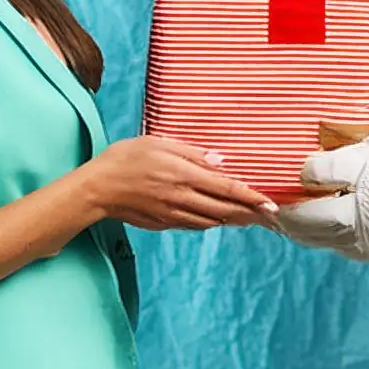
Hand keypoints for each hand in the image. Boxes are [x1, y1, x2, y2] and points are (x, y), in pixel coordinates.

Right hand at [81, 138, 277, 231]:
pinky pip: (194, 225)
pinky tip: (218, 217)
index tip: (271, 204)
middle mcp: (181, 198)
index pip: (226, 188)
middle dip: (249, 213)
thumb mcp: (158, 143)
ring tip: (249, 216)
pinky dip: (210, 222)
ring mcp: (173, 214)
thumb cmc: (125, 158)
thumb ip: (191, 153)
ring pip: (211, 221)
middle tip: (268, 215)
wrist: (97, 188)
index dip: (251, 197)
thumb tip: (219, 161)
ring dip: (232, 219)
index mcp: (183, 175)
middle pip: (224, 210)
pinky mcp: (164, 223)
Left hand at [275, 122, 368, 259]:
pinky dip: (330, 239)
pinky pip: (348, 248)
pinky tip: (325, 232)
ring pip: (325, 241)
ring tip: (284, 221)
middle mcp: (365, 222)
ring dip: (302, 232)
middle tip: (265, 208)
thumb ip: (363, 144)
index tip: (292, 170)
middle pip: (311, 223)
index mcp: (366, 191)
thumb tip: (335, 147)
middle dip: (285, 216)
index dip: (300, 178)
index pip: (317, 183)